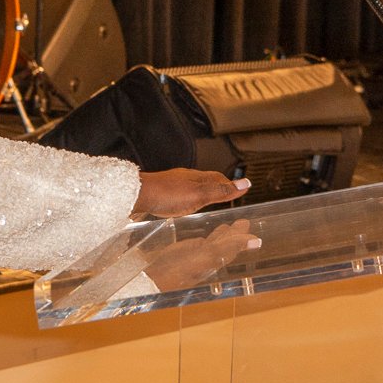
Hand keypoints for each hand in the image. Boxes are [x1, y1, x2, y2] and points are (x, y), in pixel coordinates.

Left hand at [133, 168, 248, 218]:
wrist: (137, 195)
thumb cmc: (166, 195)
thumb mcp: (199, 195)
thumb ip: (221, 191)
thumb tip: (245, 183)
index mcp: (198, 178)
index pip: (219, 178)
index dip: (230, 184)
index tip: (240, 190)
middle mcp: (186, 178)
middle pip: (207, 180)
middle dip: (219, 186)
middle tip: (227, 194)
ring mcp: (173, 184)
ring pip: (193, 186)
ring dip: (204, 192)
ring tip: (209, 200)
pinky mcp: (162, 191)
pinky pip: (181, 192)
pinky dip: (189, 197)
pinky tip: (184, 204)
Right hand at [144, 218, 260, 289]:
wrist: (154, 277)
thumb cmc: (180, 269)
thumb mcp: (209, 255)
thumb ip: (232, 246)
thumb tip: (257, 242)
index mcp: (218, 258)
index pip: (235, 247)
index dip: (244, 239)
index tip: (250, 227)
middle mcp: (210, 257)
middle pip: (227, 244)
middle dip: (235, 234)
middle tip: (243, 222)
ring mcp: (198, 255)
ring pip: (215, 242)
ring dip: (223, 234)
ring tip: (229, 225)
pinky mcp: (186, 251)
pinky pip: (202, 242)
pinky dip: (208, 237)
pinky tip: (205, 235)